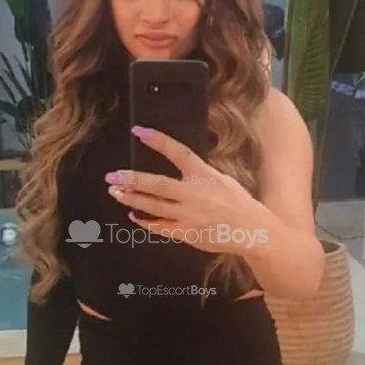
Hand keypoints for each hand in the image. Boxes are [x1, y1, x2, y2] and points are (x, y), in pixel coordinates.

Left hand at [104, 126, 268, 255]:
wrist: (252, 230)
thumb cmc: (237, 202)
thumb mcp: (221, 179)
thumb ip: (199, 174)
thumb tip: (180, 166)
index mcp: (204, 175)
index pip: (178, 153)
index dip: (158, 141)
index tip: (139, 132)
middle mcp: (194, 194)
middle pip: (157, 185)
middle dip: (132, 179)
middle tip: (112, 176)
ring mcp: (189, 215)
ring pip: (154, 207)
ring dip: (132, 199)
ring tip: (116, 192)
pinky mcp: (187, 233)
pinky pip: (160, 227)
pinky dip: (145, 221)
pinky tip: (134, 216)